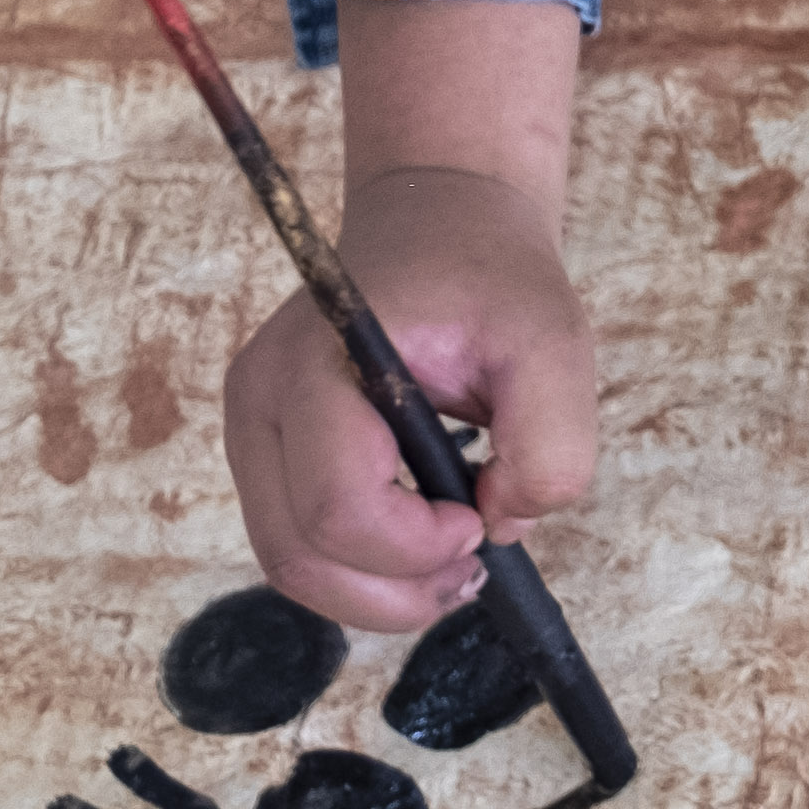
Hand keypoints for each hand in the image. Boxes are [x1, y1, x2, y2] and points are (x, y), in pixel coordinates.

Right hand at [219, 0, 590, 630]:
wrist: (439, 216)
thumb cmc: (493, 276)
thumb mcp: (556, 339)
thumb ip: (552, 440)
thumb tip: (504, 525)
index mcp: (320, 359)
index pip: (337, 504)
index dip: (413, 545)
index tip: (481, 521)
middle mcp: (262, 398)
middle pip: (298, 553)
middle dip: (392, 591)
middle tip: (474, 569)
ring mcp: (253, 427)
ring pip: (289, 561)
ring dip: (373, 592)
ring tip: (453, 566)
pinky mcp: (266, 449)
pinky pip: (296, 539)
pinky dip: (357, 567)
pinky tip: (421, 543)